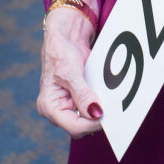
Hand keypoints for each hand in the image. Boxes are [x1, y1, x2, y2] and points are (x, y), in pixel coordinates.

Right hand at [37, 1, 102, 138]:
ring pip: (88, 119)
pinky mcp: (79, 99)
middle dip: (97, 119)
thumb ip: (82, 94)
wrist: (67, 36)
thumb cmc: (60, 52)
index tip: (108, 116)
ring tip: (112, 104)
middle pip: (82, 127)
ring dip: (100, 112)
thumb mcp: (70, 72)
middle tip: (114, 110)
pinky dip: (101, 104)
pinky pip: (92, 108)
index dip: (92, 124)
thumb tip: (96, 113)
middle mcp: (58, 110)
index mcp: (49, 107)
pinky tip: (109, 99)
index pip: (74, 127)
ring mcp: (69, 105)